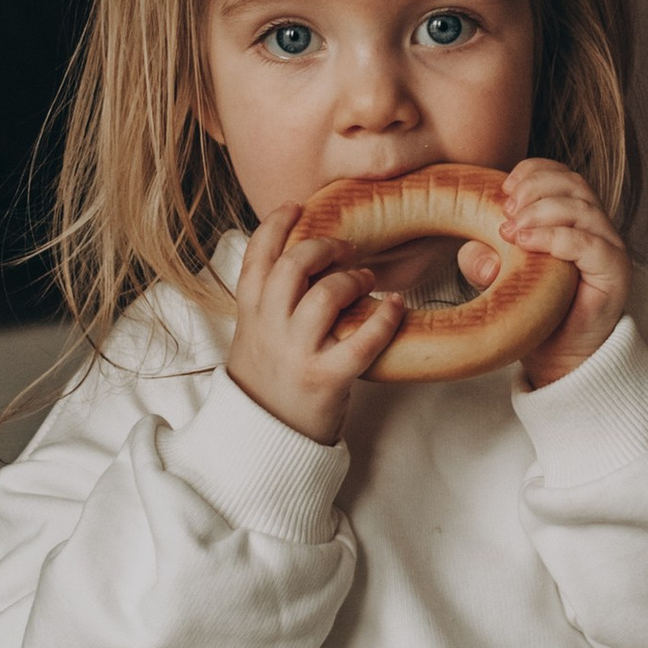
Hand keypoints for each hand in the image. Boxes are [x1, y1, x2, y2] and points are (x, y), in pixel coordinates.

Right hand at [225, 201, 405, 443]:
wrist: (264, 439)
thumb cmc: (268, 382)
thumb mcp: (254, 337)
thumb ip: (269, 302)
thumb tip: (299, 261)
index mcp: (249, 314)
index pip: (256, 256)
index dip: (276, 225)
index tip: (296, 207)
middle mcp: (269, 328)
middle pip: (295, 265)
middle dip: (325, 247)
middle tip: (347, 248)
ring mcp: (297, 353)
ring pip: (327, 295)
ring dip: (354, 279)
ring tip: (368, 279)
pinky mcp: (326, 379)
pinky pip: (362, 340)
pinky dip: (385, 318)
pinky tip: (397, 305)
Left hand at [495, 158, 631, 384]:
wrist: (559, 361)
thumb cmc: (535, 316)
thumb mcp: (500, 281)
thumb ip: (485, 260)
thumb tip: (474, 252)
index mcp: (575, 221)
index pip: (563, 177)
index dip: (534, 172)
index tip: (503, 187)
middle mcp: (597, 230)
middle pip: (574, 185)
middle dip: (535, 189)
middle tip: (506, 211)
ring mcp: (609, 249)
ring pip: (582, 208)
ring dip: (541, 211)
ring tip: (510, 230)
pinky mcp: (615, 272)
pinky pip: (590, 244)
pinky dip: (556, 237)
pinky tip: (526, 244)